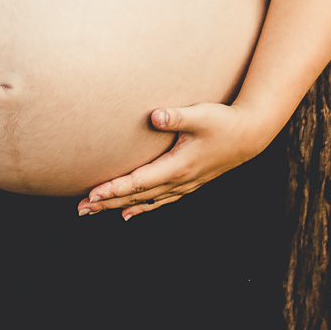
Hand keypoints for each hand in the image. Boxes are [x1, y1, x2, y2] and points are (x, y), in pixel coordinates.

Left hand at [76, 102, 272, 219]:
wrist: (249, 136)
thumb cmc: (223, 122)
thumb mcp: (201, 115)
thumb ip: (177, 116)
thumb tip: (154, 115)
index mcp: (178, 167)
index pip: (139, 181)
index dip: (114, 188)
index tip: (92, 193)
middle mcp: (179, 181)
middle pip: (137, 196)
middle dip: (107, 202)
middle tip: (80, 209)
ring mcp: (183, 185)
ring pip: (145, 201)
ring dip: (118, 207)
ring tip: (94, 211)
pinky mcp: (187, 184)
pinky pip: (159, 201)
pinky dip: (141, 208)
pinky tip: (128, 214)